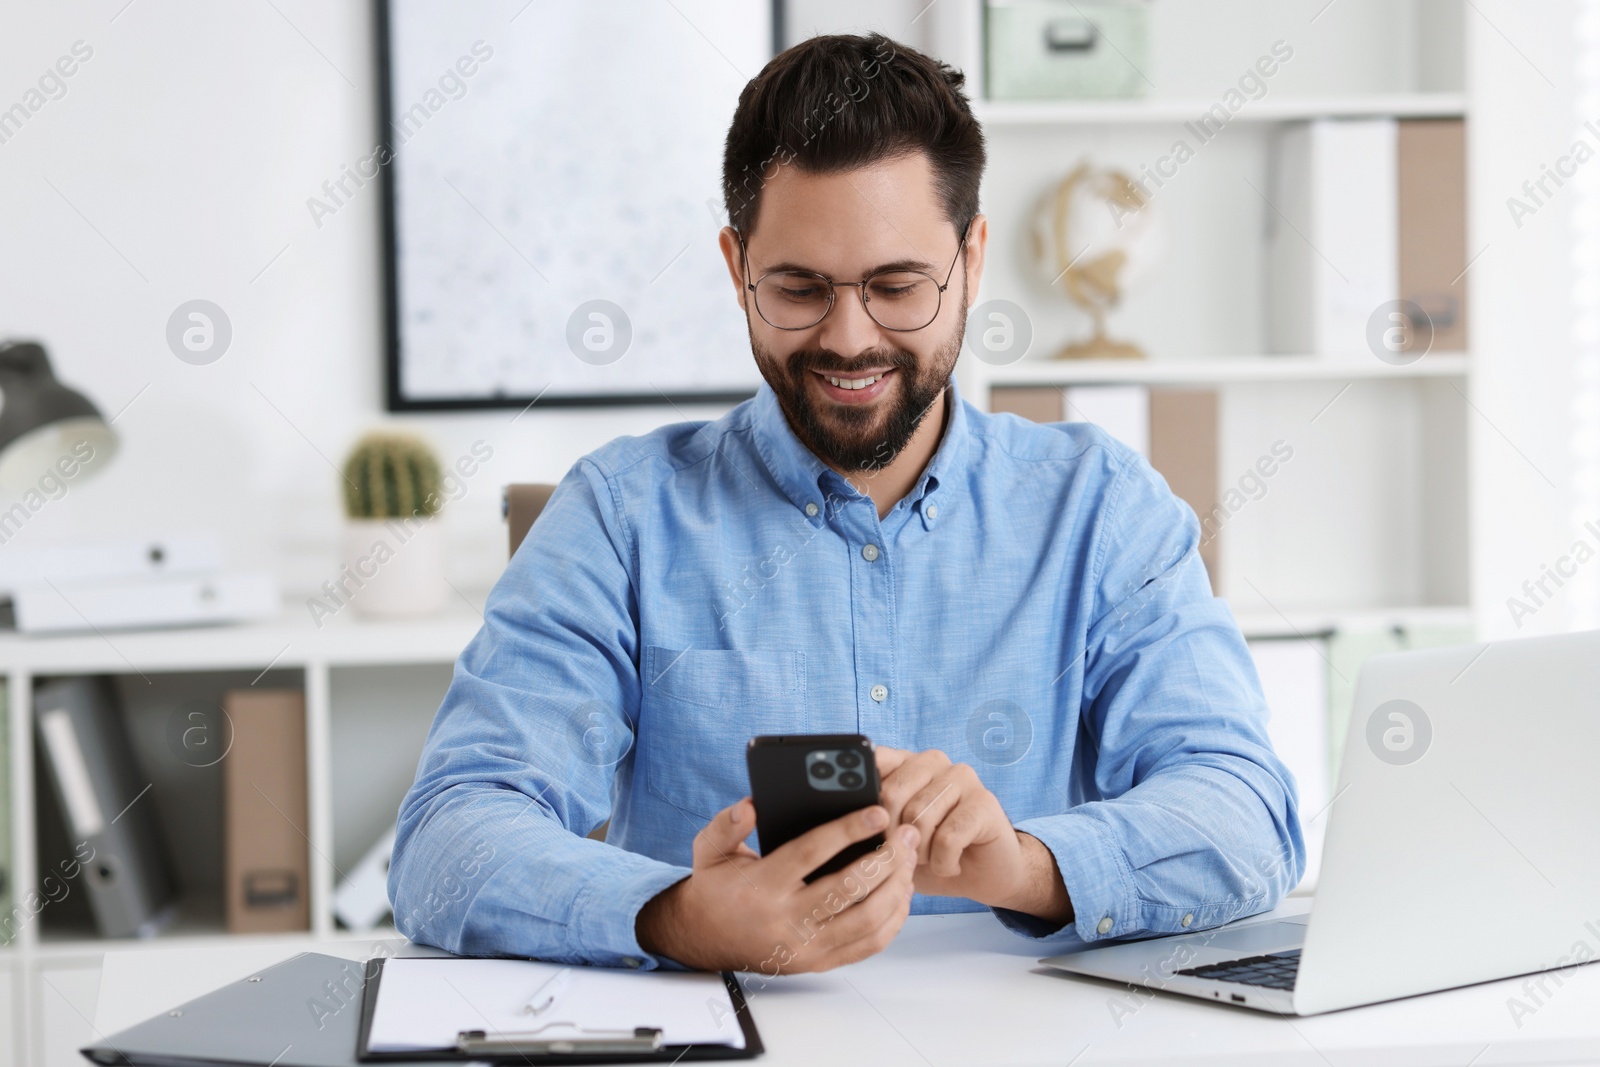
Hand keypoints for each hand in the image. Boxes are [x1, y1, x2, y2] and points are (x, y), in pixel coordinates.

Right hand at [636, 797, 918, 972]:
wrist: (705, 940)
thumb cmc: (717, 888)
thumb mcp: (710, 850)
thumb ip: (726, 825)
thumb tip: (751, 806)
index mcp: (762, 885)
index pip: (811, 853)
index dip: (848, 830)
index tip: (877, 812)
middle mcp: (786, 919)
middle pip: (849, 889)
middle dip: (886, 858)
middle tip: (906, 833)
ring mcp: (806, 946)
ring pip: (867, 920)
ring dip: (897, 887)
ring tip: (908, 859)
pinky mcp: (819, 962)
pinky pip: (868, 945)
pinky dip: (893, 919)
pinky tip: (900, 892)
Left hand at [875, 747, 1070, 924]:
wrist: (983, 875)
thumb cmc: (930, 854)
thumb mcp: (891, 839)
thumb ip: (869, 821)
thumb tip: (840, 819)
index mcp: (905, 763)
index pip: (874, 760)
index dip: (862, 796)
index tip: (860, 824)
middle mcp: (933, 762)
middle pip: (891, 793)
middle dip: (890, 838)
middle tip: (906, 855)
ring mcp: (962, 777)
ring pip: (918, 819)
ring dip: (919, 855)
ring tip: (931, 860)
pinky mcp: (985, 801)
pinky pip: (947, 838)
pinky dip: (943, 864)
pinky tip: (951, 865)